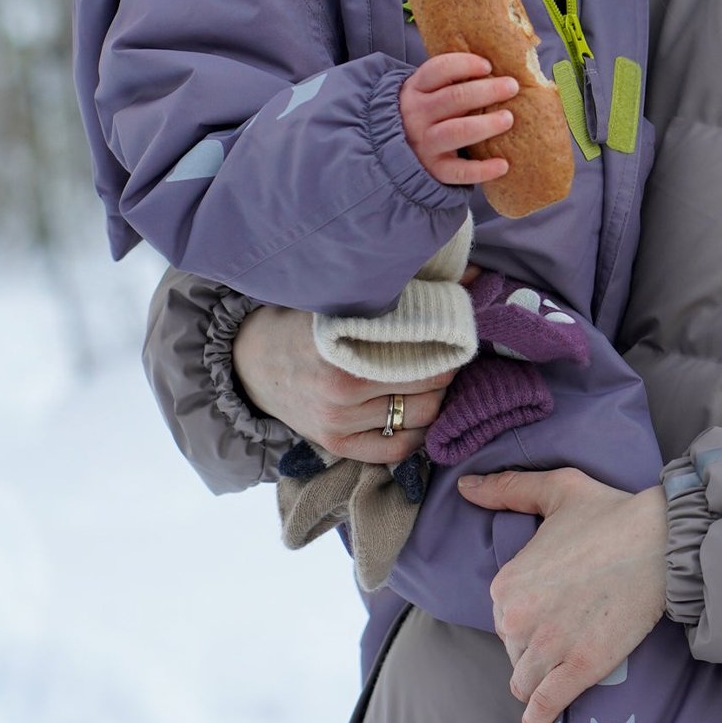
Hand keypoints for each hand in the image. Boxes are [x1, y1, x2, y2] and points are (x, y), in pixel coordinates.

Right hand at [233, 303, 454, 463]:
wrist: (249, 361)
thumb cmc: (299, 323)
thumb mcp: (338, 298)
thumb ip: (395, 291)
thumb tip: (472, 272)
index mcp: (344, 348)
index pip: (422, 353)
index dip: (447, 344)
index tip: (452, 334)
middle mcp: (342, 390)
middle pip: (427, 388)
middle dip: (446, 372)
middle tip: (449, 357)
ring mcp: (339, 422)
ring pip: (418, 418)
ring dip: (435, 401)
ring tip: (433, 382)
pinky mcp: (336, 444)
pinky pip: (395, 450)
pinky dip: (416, 435)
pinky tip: (418, 416)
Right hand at [400, 53, 517, 184]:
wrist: (400, 151)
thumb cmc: (429, 113)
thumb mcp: (429, 92)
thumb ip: (453, 82)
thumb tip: (499, 69)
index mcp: (416, 89)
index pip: (438, 69)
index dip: (465, 64)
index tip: (488, 66)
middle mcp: (416, 115)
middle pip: (453, 98)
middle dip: (486, 91)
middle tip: (512, 87)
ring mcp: (424, 143)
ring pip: (456, 131)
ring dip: (486, 125)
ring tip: (508, 119)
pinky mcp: (435, 169)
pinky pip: (459, 171)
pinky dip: (482, 170)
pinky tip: (503, 165)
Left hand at [458, 469, 667, 722]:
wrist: (661, 542)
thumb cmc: (610, 513)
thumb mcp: (555, 490)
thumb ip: (506, 489)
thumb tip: (467, 488)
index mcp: (505, 583)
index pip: (502, 619)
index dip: (528, 617)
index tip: (554, 610)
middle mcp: (516, 619)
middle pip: (514, 651)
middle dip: (534, 648)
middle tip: (567, 633)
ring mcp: (547, 647)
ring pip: (526, 683)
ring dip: (540, 680)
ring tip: (559, 674)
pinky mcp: (580, 669)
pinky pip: (544, 708)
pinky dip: (541, 719)